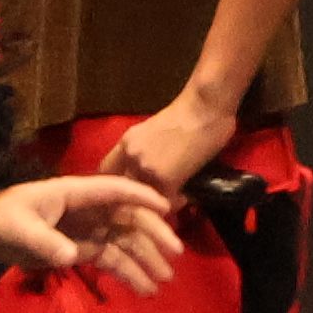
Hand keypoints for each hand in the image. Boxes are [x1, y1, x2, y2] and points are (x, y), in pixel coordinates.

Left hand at [0, 173, 187, 295]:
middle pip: (128, 219)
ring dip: (144, 260)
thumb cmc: (0, 216)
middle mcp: (88, 211)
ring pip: (124, 243)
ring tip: (164, 281)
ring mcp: (87, 231)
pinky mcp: (82, 250)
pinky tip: (144, 289)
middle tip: (174, 255)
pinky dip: (128, 274)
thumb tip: (72, 255)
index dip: (141, 196)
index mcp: (75, 194)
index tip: (166, 207)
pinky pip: (111, 260)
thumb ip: (44, 240)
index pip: (114, 191)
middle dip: (152, 236)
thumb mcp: (19, 226)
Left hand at [102, 86, 242, 204]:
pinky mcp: (165, 180)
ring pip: (143, 199)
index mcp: (126, 142)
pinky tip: (186, 199)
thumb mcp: (156, 130)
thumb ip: (146, 149)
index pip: (106, 171)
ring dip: (155, 205)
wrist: (206, 106)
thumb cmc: (190, 110)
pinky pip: (166, 203)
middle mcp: (130, 155)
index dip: (116, 184)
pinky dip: (176, 203)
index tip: (125, 193)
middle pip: (122, 189)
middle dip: (133, 200)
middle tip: (148, 206)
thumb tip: (152, 168)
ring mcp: (146, 168)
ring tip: (168, 204)